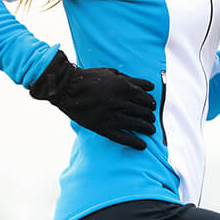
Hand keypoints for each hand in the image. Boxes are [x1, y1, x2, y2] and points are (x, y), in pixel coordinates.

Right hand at [29, 50, 156, 149]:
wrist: (66, 89)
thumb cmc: (90, 78)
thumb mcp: (111, 73)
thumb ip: (131, 79)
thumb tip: (150, 86)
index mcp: (123, 87)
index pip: (145, 98)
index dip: (151, 103)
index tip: (152, 106)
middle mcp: (120, 102)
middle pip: (143, 112)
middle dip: (150, 116)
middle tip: (152, 118)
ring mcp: (111, 116)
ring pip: (136, 124)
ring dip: (147, 128)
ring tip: (151, 130)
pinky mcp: (102, 128)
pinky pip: (122, 138)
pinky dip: (134, 143)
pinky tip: (142, 146)